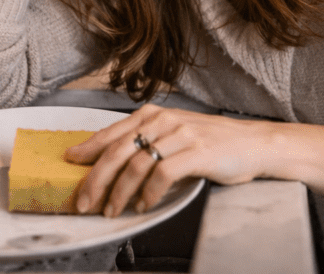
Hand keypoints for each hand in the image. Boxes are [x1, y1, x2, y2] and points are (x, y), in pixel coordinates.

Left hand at [64, 104, 276, 216]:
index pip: (112, 132)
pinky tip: (143, 205)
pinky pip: (162, 175)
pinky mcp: (196, 152)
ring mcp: (180, 135)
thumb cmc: (210, 142)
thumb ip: (144, 140)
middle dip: (96, 179)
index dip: (88, 150)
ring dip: (120, 193)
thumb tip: (108, 159)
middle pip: (118, 150)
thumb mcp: (173, 133)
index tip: (70, 164)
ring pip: (137, 165)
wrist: (252, 143)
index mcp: (153, 114)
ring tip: (113, 210)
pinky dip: (148, 194)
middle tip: (85, 201)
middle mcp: (163, 120)